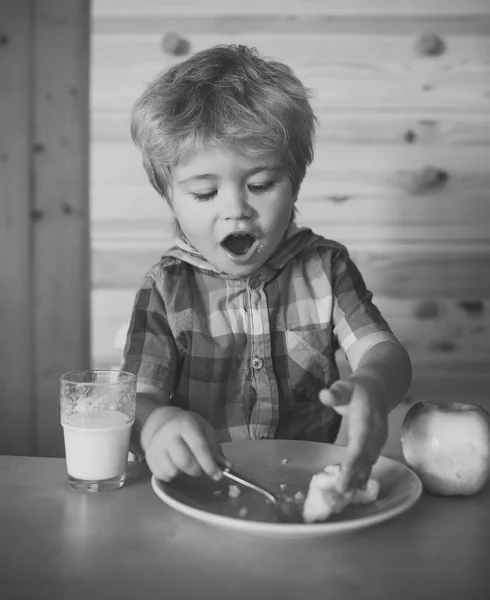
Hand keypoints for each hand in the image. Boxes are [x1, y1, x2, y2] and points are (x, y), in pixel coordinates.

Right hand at [144, 407, 230, 481]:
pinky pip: (163, 476)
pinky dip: (173, 476)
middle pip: (185, 462)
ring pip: (172, 471)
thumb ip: (215, 448)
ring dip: (184, 474)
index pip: (199, 448)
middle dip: (197, 471)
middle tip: (201, 470)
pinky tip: (176, 467)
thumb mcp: (204, 430)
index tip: (218, 475)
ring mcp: (156, 447)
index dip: (210, 465)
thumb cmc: (187, 427)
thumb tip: (229, 467)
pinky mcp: (149, 458)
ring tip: (187, 466)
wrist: (161, 422)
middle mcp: (168, 435)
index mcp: (185, 425)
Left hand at [319, 378, 387, 492]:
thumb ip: (336, 392)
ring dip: (359, 478)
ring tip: (347, 494)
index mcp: (367, 417)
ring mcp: (379, 439)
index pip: (361, 441)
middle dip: (355, 474)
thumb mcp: (345, 386)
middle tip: (342, 491)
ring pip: (370, 461)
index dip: (353, 459)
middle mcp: (376, 431)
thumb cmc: (356, 390)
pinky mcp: (378, 445)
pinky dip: (363, 474)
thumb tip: (324, 395)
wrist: (377, 389)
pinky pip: (371, 461)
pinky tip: (356, 488)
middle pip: (366, 455)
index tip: (344, 473)